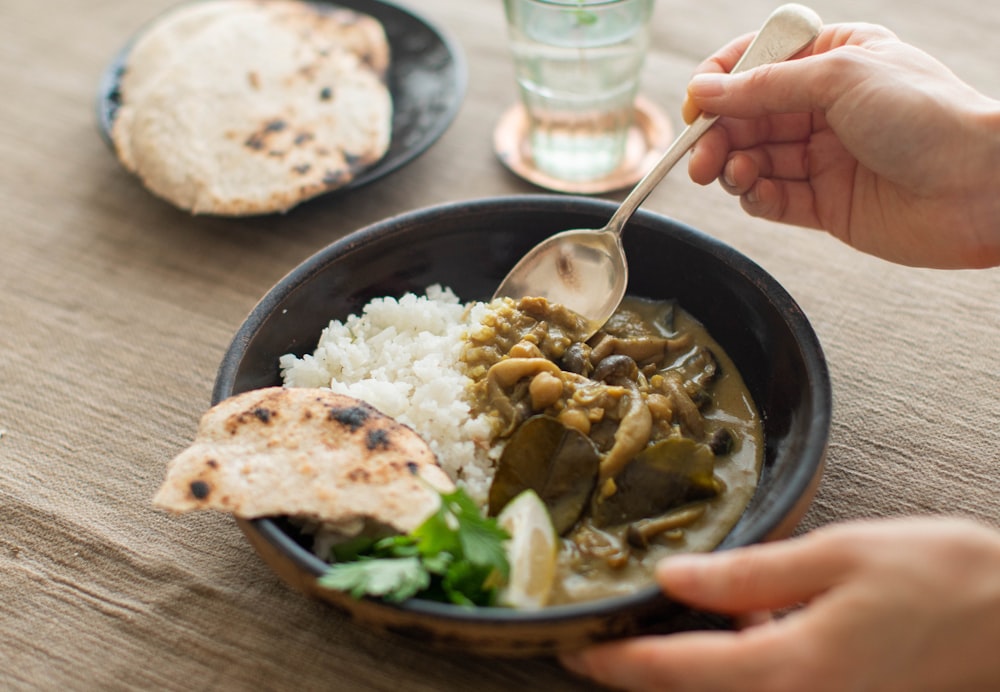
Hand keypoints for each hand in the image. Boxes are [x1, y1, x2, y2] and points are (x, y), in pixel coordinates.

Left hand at [559, 517, 999, 691]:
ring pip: (727, 691)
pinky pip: (765, 684)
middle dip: (640, 669)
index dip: (615, 664)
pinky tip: (735, 618)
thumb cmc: (940, 579)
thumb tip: (674, 578)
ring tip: (651, 621)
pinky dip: (735, 659)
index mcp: (792, 668)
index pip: (675, 671)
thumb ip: (749, 574)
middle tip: (596, 638)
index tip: (571, 653)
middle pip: (693, 691)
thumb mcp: (836, 557)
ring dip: (685, 664)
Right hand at [682, 23, 999, 268]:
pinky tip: (753, 193)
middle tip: (699, 157)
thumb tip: (703, 90)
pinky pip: (774, 199)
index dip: (721, 82)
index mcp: (834, 59)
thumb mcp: (839, 77)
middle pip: (748, 117)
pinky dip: (756, 197)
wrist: (980, 187)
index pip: (759, 64)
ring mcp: (826, 157)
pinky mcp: (827, 204)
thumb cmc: (928, 116)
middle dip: (719, 135)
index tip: (696, 104)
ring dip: (733, 167)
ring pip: (755, 159)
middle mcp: (826, 107)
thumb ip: (764, 88)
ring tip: (731, 175)